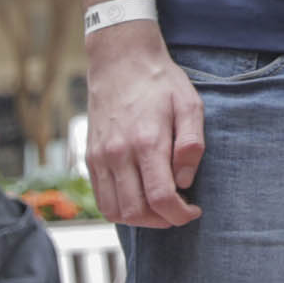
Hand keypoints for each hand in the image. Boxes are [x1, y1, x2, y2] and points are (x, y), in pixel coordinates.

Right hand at [78, 0, 204, 226]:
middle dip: (162, 221)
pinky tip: (139, 201)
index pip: (160, 197)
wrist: (120, 61)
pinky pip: (100, 197)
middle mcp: (118, 154)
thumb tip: (184, 181)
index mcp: (146, 142)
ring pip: (114, 210)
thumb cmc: (161, 83)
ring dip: (140, 220)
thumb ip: (191, 145)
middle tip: (180, 213)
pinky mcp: (90, 157)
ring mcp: (100, 157)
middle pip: (135, 211)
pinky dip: (119, 209)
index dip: (179, 213)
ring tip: (161, 210)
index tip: (193, 211)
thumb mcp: (190, 105)